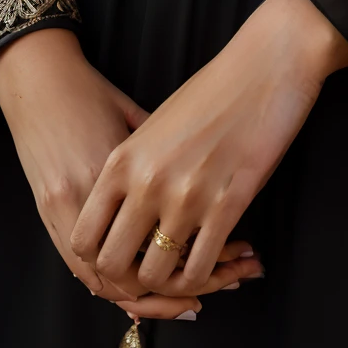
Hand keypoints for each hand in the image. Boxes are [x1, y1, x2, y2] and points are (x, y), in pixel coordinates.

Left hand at [0, 28, 261, 318]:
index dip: (98, 258)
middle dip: (130, 277)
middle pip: (113, 265)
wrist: (264, 67)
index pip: (83, 237)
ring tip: (185, 267)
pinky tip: (214, 260)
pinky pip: (201, 267)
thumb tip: (125, 214)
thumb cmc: (210, 92)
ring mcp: (186, 196)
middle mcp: (147, 182)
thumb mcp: (154, 127)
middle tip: (154, 268)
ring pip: (156, 275)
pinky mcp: (227, 205)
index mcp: (122, 161)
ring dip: (171, 280)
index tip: (121, 254)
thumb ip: (134, 169)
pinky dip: (205, 274)